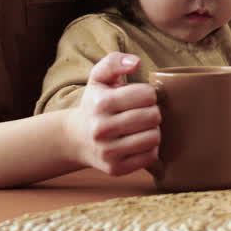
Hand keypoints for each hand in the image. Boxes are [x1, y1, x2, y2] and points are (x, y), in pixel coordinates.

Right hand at [65, 52, 161, 175]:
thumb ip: (115, 61)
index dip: (149, 94)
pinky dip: (150, 148)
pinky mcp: (115, 169)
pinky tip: (139, 141)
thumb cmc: (95, 103)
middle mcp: (101, 129)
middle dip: (153, 111)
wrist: (76, 138)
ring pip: (154, 137)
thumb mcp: (99, 77)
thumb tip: (136, 62)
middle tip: (145, 112)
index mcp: (100, 103)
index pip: (147, 95)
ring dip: (154, 130)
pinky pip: (150, 156)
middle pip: (153, 116)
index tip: (142, 96)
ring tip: (143, 126)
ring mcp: (107, 152)